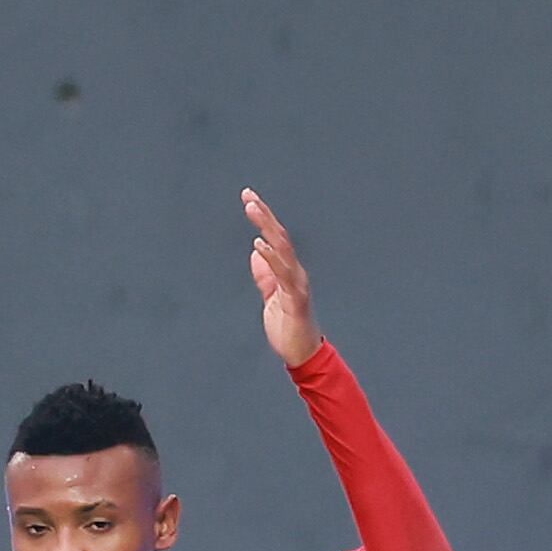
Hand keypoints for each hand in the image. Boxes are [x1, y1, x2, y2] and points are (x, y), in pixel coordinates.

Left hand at [245, 188, 321, 368]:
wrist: (302, 354)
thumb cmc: (288, 326)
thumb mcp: (271, 296)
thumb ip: (265, 275)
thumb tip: (256, 254)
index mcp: (288, 271)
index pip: (275, 238)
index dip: (264, 217)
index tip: (249, 198)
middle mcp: (294, 272)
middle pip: (280, 237)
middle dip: (265, 215)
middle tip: (249, 196)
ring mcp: (296, 284)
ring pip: (283, 249)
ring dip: (267, 227)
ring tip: (253, 209)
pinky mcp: (295, 299)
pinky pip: (283, 275)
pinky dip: (271, 258)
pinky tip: (259, 244)